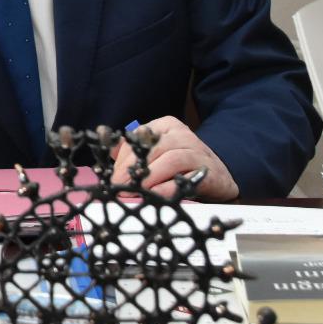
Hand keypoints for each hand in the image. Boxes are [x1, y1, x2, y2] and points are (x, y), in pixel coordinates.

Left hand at [109, 116, 237, 200]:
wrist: (219, 177)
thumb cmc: (179, 166)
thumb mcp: (154, 154)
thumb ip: (129, 153)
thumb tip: (103, 147)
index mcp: (166, 126)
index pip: (139, 136)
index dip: (123, 157)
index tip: (112, 176)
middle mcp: (182, 135)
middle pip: (153, 147)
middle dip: (132, 168)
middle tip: (118, 187)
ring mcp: (198, 152)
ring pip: (170, 159)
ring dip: (149, 178)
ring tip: (134, 192)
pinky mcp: (209, 173)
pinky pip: (185, 179)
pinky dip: (167, 189)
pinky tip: (154, 198)